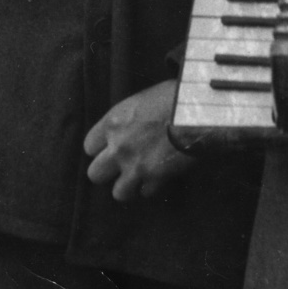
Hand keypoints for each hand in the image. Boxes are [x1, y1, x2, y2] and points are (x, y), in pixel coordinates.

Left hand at [84, 79, 190, 200]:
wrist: (199, 110)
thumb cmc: (174, 96)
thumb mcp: (143, 99)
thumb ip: (129, 119)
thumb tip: (129, 128)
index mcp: (113, 122)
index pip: (89, 146)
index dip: (100, 148)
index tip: (110, 147)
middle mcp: (118, 147)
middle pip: (95, 174)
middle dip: (108, 171)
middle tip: (121, 164)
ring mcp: (135, 166)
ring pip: (118, 192)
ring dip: (128, 185)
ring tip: (139, 175)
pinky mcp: (155, 179)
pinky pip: (145, 192)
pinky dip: (152, 186)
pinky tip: (159, 175)